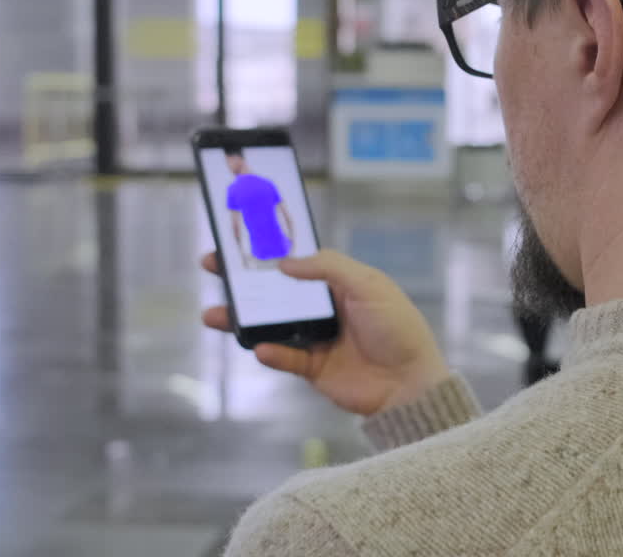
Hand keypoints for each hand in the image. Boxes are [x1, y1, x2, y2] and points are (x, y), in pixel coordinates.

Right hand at [201, 250, 450, 416]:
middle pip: (276, 290)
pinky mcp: (314, 368)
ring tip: (213, 314)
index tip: (240, 239)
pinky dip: (271, 353)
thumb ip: (328, 267)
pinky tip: (260, 347)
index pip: (298, 260)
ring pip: (271, 324)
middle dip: (243, 280)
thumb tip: (285, 263)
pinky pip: (285, 357)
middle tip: (212, 267)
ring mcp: (318, 338)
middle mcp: (326, 308)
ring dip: (243, 319)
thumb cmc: (397, 327)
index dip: (270, 250)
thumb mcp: (368, 285)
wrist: (410, 382)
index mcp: (341, 282)